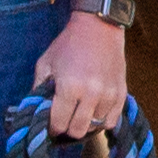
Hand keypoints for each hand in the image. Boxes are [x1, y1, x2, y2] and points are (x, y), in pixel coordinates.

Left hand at [36, 10, 131, 139]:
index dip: (52, 127)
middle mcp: (91, 94)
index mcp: (69, 87)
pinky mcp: (121, 93)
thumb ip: (38, 89)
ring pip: (95, 127)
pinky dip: (101, 121)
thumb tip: (36, 112)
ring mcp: (109, 95)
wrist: (99, 26)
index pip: (59, 124)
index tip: (50, 123)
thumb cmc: (68, 44)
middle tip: (65, 119)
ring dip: (85, 124)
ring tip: (79, 112)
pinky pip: (111, 121)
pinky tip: (93, 111)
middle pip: (77, 131)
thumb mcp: (45, 63)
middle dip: (67, 128)